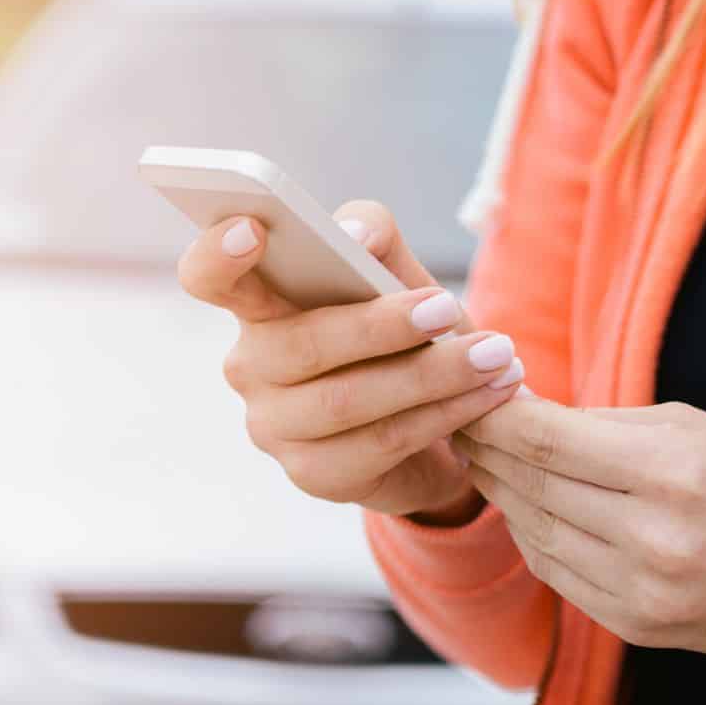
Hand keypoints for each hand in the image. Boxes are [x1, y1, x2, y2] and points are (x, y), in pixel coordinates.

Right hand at [177, 201, 524, 519]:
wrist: (433, 423)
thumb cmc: (399, 335)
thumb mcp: (391, 275)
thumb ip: (372, 236)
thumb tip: (354, 235)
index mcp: (255, 305)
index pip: (209, 276)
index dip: (216, 254)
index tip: (251, 229)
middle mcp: (249, 366)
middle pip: (300, 344)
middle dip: (380, 326)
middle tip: (448, 307)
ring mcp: (273, 426)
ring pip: (346, 401)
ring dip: (432, 377)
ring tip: (497, 356)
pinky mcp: (312, 475)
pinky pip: (380, 443)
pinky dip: (443, 415)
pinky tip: (488, 396)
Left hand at [456, 399, 705, 655]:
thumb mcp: (690, 427)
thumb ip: (600, 423)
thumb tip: (516, 406)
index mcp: (669, 473)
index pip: (545, 441)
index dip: (493, 417)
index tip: (465, 396)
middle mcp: (652, 537)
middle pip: (531, 486)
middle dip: (486, 450)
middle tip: (458, 423)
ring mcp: (642, 589)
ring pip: (534, 532)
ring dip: (500, 494)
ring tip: (483, 461)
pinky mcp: (636, 625)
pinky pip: (556, 574)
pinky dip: (531, 537)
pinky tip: (522, 509)